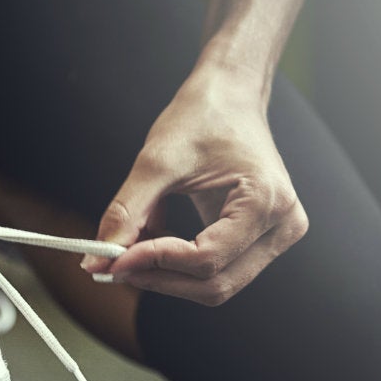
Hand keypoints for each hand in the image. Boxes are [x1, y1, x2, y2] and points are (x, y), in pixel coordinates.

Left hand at [81, 68, 307, 305]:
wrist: (230, 96)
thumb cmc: (201, 117)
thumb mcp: (156, 162)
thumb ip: (127, 213)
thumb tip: (96, 261)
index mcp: (266, 201)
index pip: (207, 259)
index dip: (155, 264)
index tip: (113, 260)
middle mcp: (283, 224)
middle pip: (215, 283)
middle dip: (161, 278)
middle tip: (116, 266)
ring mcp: (278, 235)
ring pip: (216, 284)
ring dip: (169, 275)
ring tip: (134, 249)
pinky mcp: (264, 239)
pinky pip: (220, 269)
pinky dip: (181, 265)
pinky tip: (156, 240)